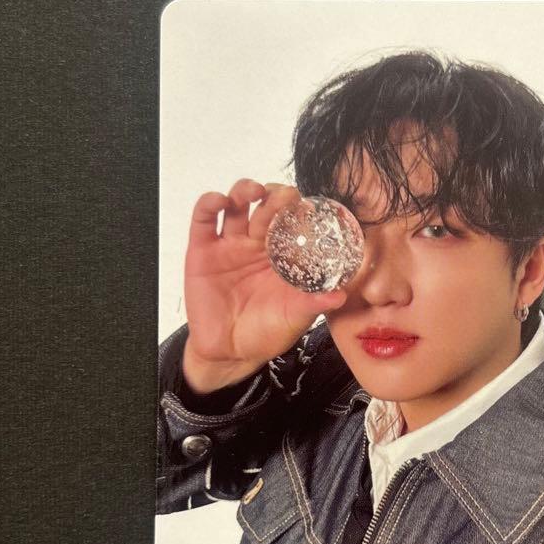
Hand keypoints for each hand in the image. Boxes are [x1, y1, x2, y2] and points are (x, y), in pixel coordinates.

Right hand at [181, 179, 346, 392]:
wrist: (229, 353)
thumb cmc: (264, 333)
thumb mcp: (295, 318)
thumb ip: (314, 303)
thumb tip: (341, 295)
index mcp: (282, 256)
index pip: (293, 223)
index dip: (301, 211)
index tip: (311, 208)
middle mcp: (257, 245)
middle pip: (266, 207)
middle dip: (277, 196)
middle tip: (287, 197)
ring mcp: (230, 245)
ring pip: (237, 204)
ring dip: (245, 189)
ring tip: (255, 192)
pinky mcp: (202, 250)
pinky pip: (204, 219)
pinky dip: (210, 203)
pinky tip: (221, 202)